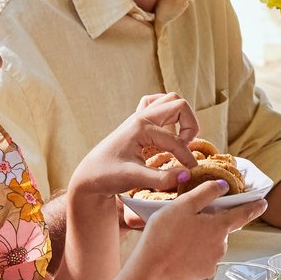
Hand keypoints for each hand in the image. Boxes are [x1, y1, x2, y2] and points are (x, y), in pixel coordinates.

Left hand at [68, 94, 201, 203]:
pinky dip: (168, 113)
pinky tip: (169, 131)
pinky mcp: (137, 121)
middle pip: (179, 105)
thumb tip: (187, 175)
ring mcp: (139, 116)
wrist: (88, 176)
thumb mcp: (134, 179)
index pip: (176, 140)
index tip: (191, 173)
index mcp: (140, 127)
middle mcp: (141, 117)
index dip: (187, 158)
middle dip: (190, 126)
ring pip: (170, 100)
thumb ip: (162, 178)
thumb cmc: (107, 176)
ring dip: (181, 117)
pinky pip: (157, 104)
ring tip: (180, 139)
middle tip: (187, 147)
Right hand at [132, 180, 266, 279]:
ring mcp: (213, 262)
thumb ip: (206, 193)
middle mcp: (221, 246)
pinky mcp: (203, 274)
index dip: (254, 207)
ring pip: (211, 245)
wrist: (150, 268)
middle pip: (221, 230)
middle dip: (211, 224)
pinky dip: (194, 254)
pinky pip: (202, 259)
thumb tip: (224, 185)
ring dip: (201, 239)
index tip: (263, 203)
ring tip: (178, 238)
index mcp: (219, 227)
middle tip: (189, 221)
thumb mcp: (183, 205)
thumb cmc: (164, 233)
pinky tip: (177, 252)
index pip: (243, 214)